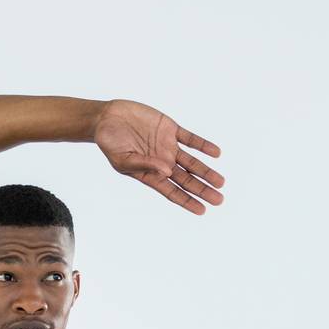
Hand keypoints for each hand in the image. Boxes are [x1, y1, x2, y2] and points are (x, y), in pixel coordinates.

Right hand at [95, 99, 224, 212]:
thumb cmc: (110, 143)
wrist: (108, 118)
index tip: (202, 210)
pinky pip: (190, 139)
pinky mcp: (170, 129)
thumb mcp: (123, 159)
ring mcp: (167, 146)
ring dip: (206, 172)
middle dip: (202, 190)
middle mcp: (162, 162)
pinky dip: (203, 145)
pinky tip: (216, 153)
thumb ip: (146, 165)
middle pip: (186, 180)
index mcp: (149, 174)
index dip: (187, 201)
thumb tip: (168, 171)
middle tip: (218, 200)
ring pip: (191, 162)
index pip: (172, 192)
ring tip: (221, 182)